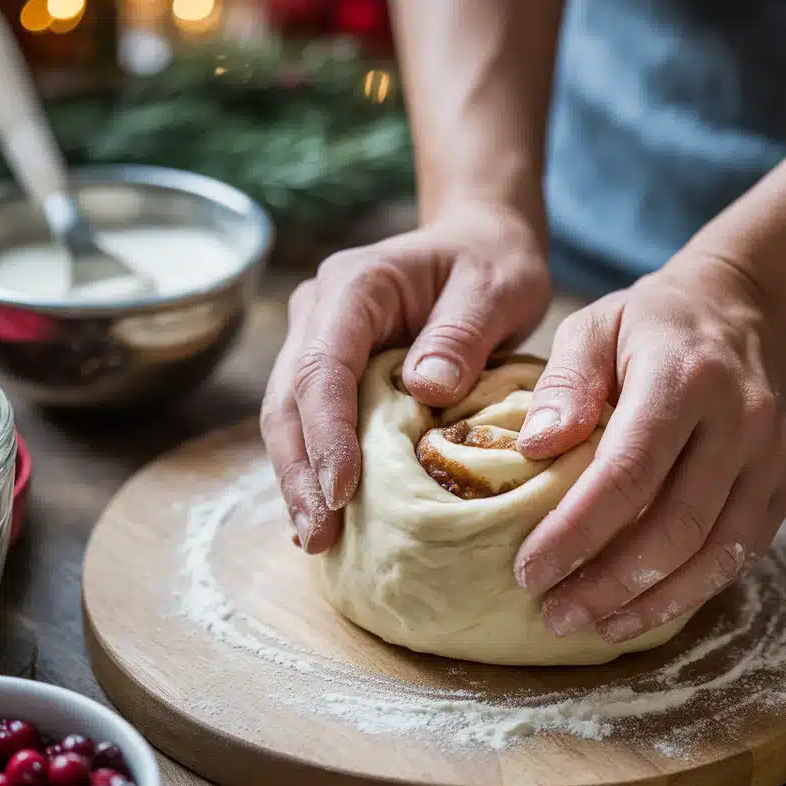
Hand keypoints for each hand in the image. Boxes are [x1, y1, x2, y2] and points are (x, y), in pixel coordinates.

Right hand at [261, 204, 550, 552]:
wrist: (479, 245)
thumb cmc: (492, 264)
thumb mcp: (496, 288)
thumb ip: (462, 334)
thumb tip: (425, 388)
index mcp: (354, 286)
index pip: (323, 366)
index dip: (327, 433)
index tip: (343, 492)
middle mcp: (320, 312)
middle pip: (290, 400)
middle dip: (300, 472)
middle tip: (319, 536)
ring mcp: (317, 341)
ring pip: (289, 418)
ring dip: (300, 480)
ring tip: (317, 539)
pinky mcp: (331, 372)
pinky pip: (311, 425)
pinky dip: (315, 470)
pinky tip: (327, 517)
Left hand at [513, 252, 785, 642]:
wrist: (743, 310)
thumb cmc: (650, 325)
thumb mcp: (593, 326)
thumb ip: (563, 384)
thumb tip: (533, 449)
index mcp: (683, 376)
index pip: (627, 472)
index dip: (576, 531)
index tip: (529, 571)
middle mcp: (740, 419)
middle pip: (675, 524)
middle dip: (609, 582)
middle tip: (554, 614)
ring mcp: (774, 453)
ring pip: (717, 552)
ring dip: (652, 602)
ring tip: (595, 626)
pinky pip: (742, 552)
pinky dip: (692, 590)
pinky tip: (643, 608)